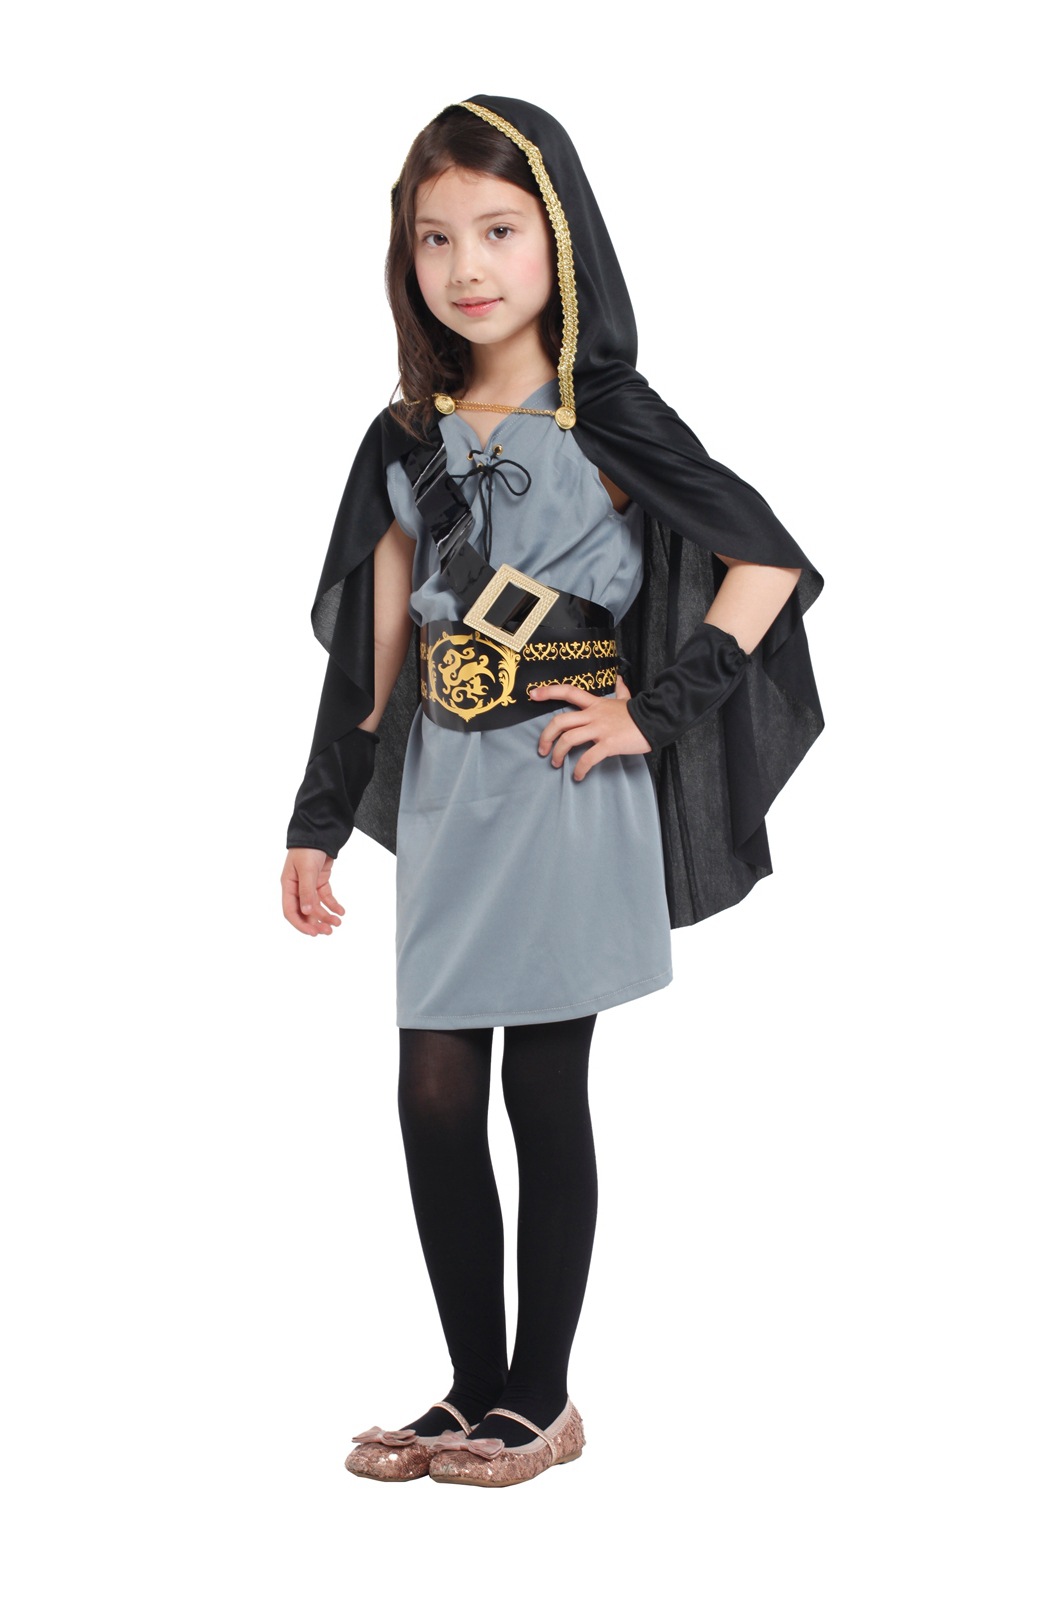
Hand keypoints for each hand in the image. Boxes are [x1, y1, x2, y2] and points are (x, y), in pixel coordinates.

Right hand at [281, 848, 344, 936]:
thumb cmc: (308, 848)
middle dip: (316, 923)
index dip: (300, 924)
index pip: (290, 911)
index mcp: (288, 886)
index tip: (313, 933)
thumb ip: (307, 891)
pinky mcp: (320, 881)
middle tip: (328, 931)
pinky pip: (326, 897)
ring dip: (326, 916)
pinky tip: (341, 911)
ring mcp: (309, 885)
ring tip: (337, 922)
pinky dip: (333, 905)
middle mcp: (297, 888)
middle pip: (304, 912)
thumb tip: (307, 911)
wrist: (319, 832)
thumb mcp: (307, 869)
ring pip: (316, 906)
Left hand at [530, 674, 651, 780]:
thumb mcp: (627, 699)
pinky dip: (580, 769)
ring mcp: (600, 729)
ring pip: (569, 739)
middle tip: (542, 749)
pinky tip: (578, 776)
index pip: (568, 692)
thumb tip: (619, 679)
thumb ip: (620, 690)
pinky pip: (588, 758)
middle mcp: (594, 715)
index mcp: (595, 704)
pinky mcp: (608, 744)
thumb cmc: (640, 713)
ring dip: (558, 754)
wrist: (657, 720)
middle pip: (560, 721)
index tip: (532, 694)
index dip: (548, 692)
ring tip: (556, 763)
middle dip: (546, 736)